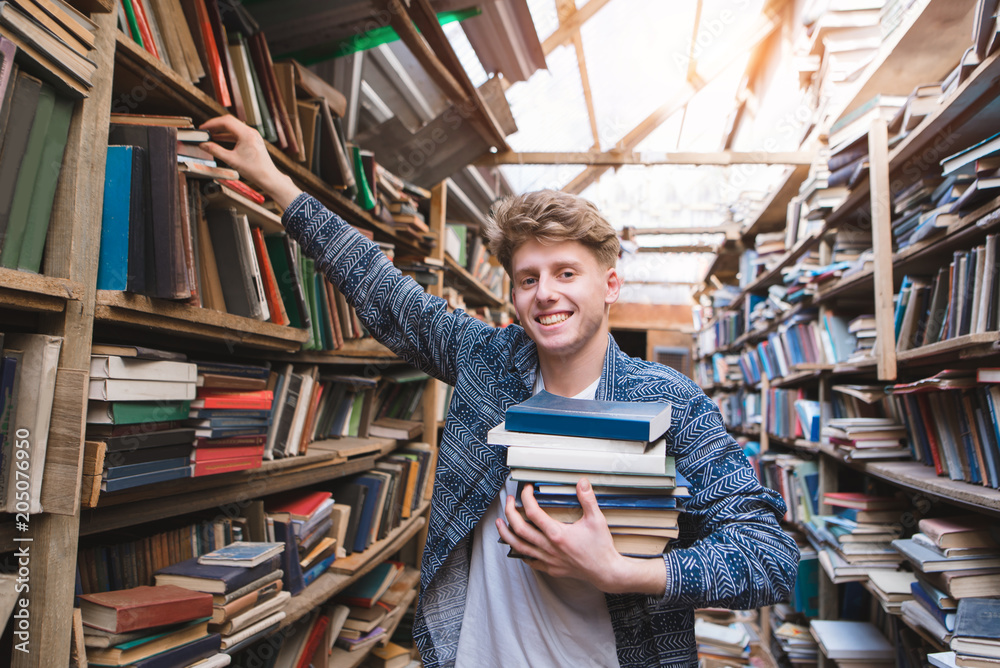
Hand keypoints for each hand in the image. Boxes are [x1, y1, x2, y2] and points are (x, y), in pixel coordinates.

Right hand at [199, 115, 300, 209]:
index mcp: (246, 134)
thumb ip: (215, 151)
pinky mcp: (252, 140)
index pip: (226, 122)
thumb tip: (203, 145)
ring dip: (221, 130)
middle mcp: (251, 132)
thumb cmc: (255, 170)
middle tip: (205, 130)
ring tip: (210, 134)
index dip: (212, 123)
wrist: (268, 177)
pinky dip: (228, 135)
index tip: (203, 128)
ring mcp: (252, 135)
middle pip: (229, 121)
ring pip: (233, 127)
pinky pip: (237, 133)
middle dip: (215, 125)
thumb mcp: (231, 160)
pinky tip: (219, 139)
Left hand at [496, 479, 666, 595]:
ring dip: (506, 534)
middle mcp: (548, 548)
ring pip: (518, 547)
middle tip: (510, 501)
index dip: (527, 498)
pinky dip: (520, 551)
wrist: (605, 571)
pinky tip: (517, 545)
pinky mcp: (549, 568)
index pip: (533, 512)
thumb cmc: (601, 547)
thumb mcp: (596, 520)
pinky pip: (529, 560)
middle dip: (510, 512)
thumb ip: (588, 499)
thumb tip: (582, 482)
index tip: (528, 489)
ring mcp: (547, 559)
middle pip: (519, 529)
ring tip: (500, 523)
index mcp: (558, 534)